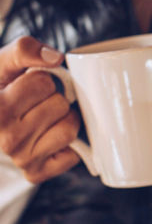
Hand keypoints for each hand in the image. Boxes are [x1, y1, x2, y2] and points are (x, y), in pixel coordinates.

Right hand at [0, 37, 80, 182]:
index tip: (28, 86)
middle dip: (55, 98)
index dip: (42, 79)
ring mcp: (20, 159)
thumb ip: (25, 50)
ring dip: (66, 118)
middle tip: (40, 103)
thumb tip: (55, 58)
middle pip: (59, 104)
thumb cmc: (3, 88)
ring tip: (48, 118)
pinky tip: (51, 138)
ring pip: (69, 128)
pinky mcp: (36, 173)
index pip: (43, 82)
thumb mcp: (5, 63)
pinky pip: (72, 154)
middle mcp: (4, 138)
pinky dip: (69, 144)